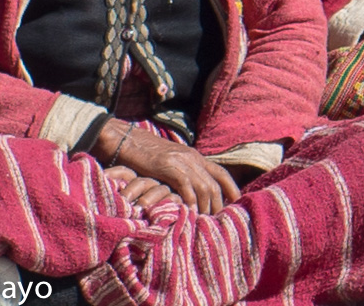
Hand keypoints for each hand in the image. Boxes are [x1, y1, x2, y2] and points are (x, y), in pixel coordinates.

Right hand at [94, 120, 240, 213]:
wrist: (127, 140)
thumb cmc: (145, 156)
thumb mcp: (170, 163)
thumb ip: (182, 173)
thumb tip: (191, 193)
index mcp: (195, 156)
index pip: (221, 173)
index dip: (231, 188)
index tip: (237, 203)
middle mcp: (192, 158)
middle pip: (214, 184)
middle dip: (218, 205)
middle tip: (217, 221)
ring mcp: (181, 161)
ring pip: (204, 187)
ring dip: (206, 207)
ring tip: (204, 222)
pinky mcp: (168, 166)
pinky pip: (186, 186)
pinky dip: (190, 201)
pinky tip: (190, 213)